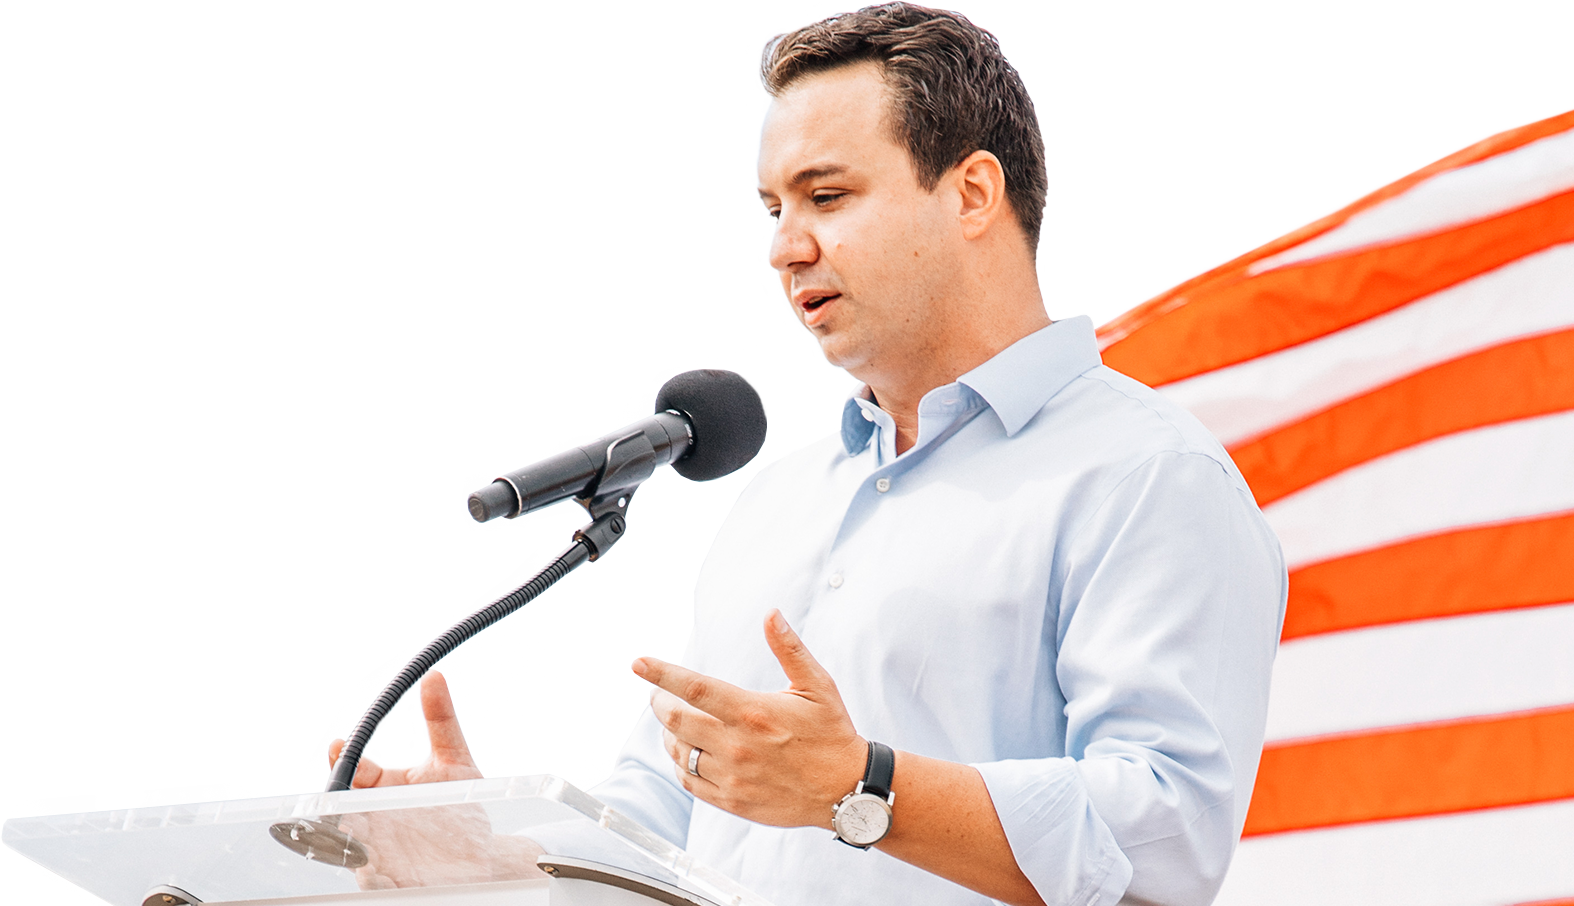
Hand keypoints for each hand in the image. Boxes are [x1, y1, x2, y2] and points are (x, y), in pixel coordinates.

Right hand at [326, 670, 548, 886]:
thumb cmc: (460, 805)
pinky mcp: (388, 881)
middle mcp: (375, 817)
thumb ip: (441, 721)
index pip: (359, 771)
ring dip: (349, 841)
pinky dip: (371, 879)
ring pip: (352, 845)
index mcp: (384, 787)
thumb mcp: (455, 760)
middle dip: (338, 801)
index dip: (348, 760)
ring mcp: (377, 850)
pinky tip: (375, 875)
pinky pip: (372, 883)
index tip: (342, 747)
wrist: (481, 854)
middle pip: (346, 807)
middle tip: (341, 795)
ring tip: (354, 836)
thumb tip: (432, 676)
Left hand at [635, 609, 866, 828]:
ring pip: (679, 752)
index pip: (694, 688)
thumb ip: (789, 649)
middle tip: (659, 694)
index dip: (663, 673)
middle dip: (660, 703)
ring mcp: (733, 776)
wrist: (846, 788)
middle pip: (676, 721)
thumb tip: (771, 614)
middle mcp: (737, 745)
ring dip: (668, 734)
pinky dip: (680, 764)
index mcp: (753, 712)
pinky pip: (689, 782)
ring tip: (674, 722)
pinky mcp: (733, 800)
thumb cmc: (832, 732)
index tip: (640, 664)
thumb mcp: (817, 685)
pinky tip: (687, 751)